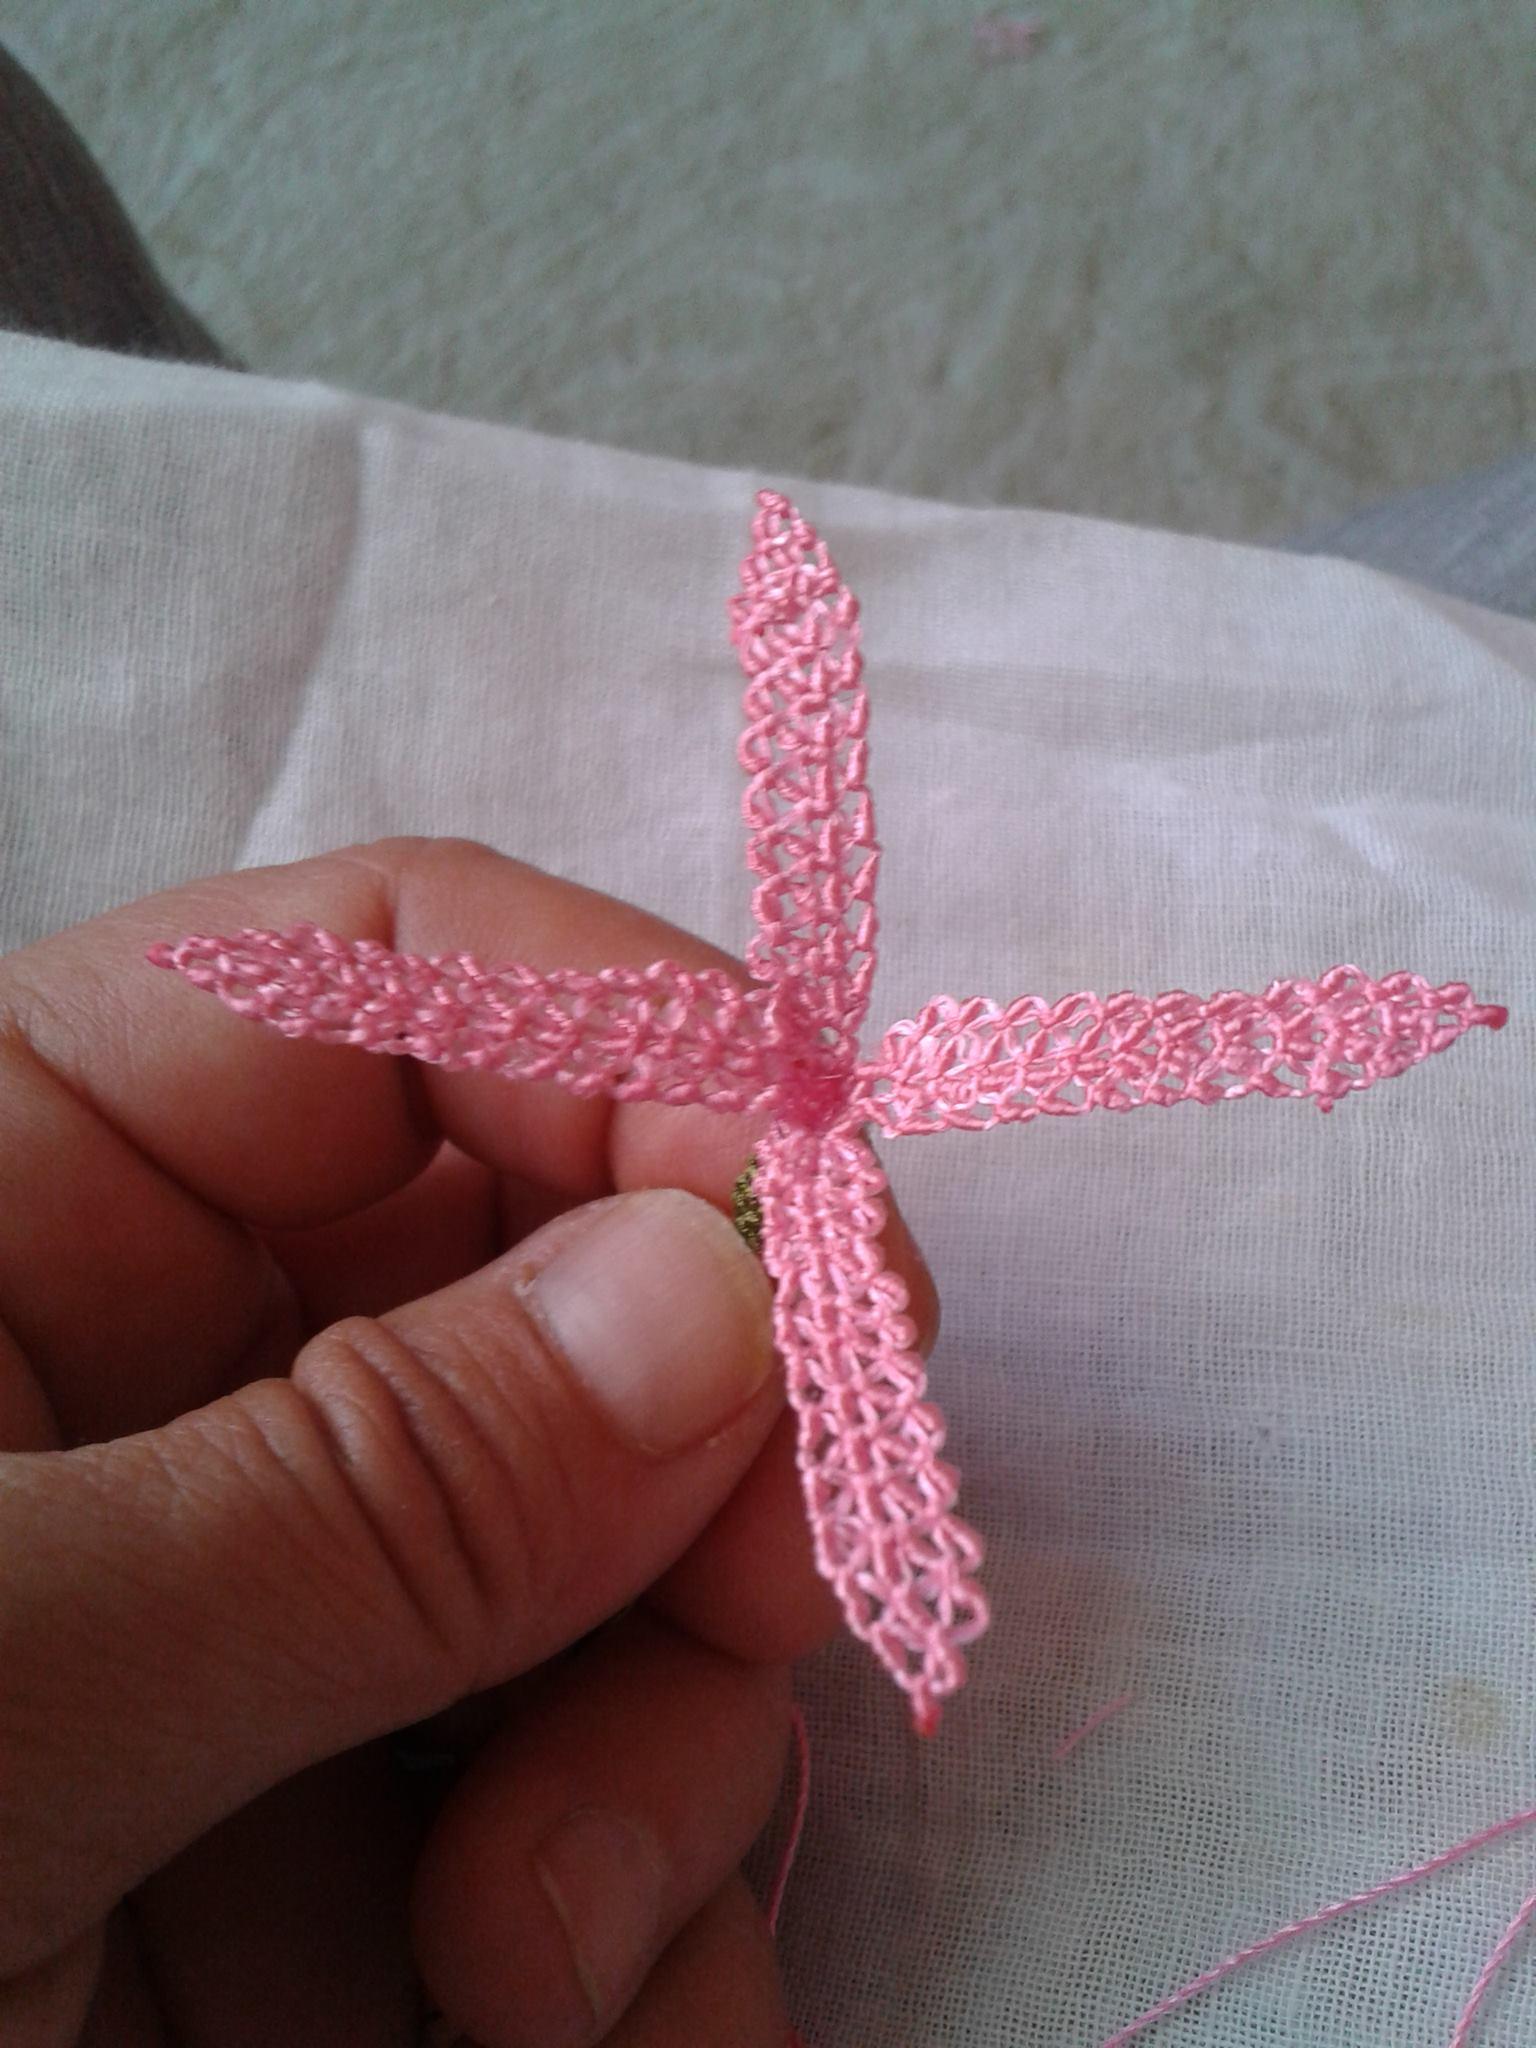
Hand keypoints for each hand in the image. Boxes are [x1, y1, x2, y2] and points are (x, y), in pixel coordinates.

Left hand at [0, 838, 936, 2047]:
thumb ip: (365, 1490)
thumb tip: (728, 1291)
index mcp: (20, 1208)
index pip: (394, 986)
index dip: (647, 1062)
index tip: (837, 1260)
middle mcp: (185, 1387)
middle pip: (575, 1283)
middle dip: (708, 1455)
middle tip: (770, 1614)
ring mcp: (295, 1621)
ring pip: (632, 1564)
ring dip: (659, 1753)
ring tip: (520, 1975)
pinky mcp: (357, 1844)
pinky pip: (609, 1804)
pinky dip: (653, 1928)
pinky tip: (579, 2037)